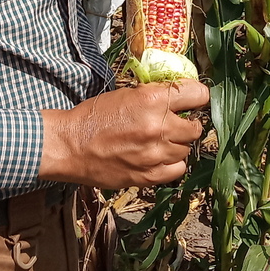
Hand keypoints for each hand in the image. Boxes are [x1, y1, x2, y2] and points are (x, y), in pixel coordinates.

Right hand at [38, 78, 210, 188]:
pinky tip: (159, 158)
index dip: (198, 96)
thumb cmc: (95, 116)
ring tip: (160, 142)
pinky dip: (172, 163)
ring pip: (186, 150)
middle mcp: (160, 127)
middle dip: (187, 124)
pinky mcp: (150, 176)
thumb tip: (180, 97)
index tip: (195, 100)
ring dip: (177, 145)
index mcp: (153, 100)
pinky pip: (178, 169)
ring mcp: (156, 154)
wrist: (70, 146)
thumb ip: (155, 96)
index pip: (199, 95)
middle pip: (195, 128)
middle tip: (174, 124)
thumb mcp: (126, 94)